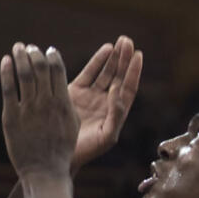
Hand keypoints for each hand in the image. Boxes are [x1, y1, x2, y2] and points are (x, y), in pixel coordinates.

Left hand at [0, 44, 78, 178]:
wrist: (44, 172)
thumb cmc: (60, 150)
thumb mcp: (72, 125)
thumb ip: (67, 104)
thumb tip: (64, 87)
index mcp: (64, 103)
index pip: (59, 70)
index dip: (52, 57)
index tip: (47, 50)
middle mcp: (47, 103)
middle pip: (41, 68)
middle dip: (35, 53)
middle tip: (29, 47)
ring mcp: (29, 110)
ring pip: (25, 75)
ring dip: (21, 57)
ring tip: (17, 47)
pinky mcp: (11, 117)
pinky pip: (8, 89)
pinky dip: (7, 72)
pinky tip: (5, 61)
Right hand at [69, 36, 143, 170]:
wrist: (61, 155)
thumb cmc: (86, 151)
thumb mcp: (107, 136)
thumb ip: (116, 114)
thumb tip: (118, 90)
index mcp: (115, 112)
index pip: (128, 88)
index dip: (133, 71)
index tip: (138, 55)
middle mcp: (104, 102)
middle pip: (118, 76)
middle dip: (123, 59)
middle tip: (127, 41)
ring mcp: (89, 96)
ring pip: (105, 72)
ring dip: (113, 58)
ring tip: (119, 42)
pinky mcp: (73, 93)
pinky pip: (87, 74)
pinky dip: (96, 62)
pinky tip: (105, 50)